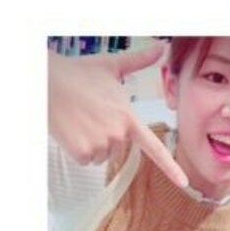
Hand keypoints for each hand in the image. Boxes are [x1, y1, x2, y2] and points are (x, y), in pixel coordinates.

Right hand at [48, 42, 187, 186]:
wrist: (46, 80)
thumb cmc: (78, 74)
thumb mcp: (112, 66)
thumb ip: (139, 62)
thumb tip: (160, 48)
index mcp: (129, 118)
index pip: (155, 148)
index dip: (171, 168)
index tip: (183, 182)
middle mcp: (118, 134)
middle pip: (117, 150)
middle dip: (105, 137)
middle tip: (90, 116)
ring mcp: (100, 144)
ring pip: (100, 157)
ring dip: (91, 143)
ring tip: (80, 121)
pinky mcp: (82, 151)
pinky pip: (85, 160)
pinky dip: (77, 149)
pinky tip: (71, 130)